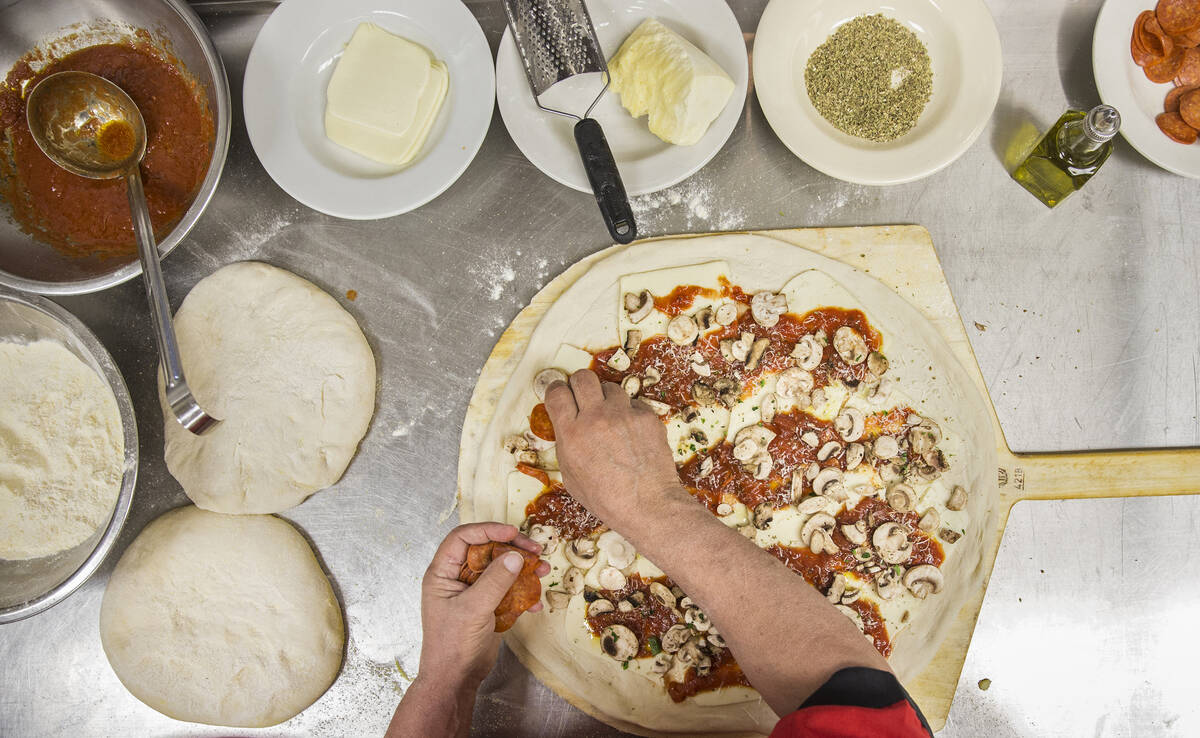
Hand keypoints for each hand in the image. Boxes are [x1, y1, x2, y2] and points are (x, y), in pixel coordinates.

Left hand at [417, 522, 549, 689]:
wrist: (455, 679)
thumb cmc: (452, 644)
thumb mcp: (473, 608)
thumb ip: (495, 580)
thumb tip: (515, 556)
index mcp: (442, 572)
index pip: (463, 537)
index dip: (488, 530)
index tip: (512, 532)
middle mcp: (457, 578)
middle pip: (486, 550)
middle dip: (512, 549)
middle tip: (535, 550)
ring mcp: (474, 592)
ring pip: (500, 569)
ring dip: (523, 569)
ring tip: (544, 570)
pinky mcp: (488, 606)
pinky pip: (508, 590)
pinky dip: (523, 594)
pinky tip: (535, 603)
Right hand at [544, 369, 686, 532]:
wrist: (648, 505)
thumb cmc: (607, 498)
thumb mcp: (571, 475)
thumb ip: (566, 443)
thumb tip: (565, 423)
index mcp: (572, 434)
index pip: (557, 392)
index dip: (557, 390)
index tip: (560, 393)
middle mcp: (596, 418)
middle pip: (582, 377)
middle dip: (580, 384)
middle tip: (583, 396)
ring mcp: (623, 415)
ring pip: (610, 387)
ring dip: (607, 399)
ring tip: (610, 419)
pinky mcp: (646, 416)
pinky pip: (633, 403)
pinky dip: (630, 414)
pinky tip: (630, 434)